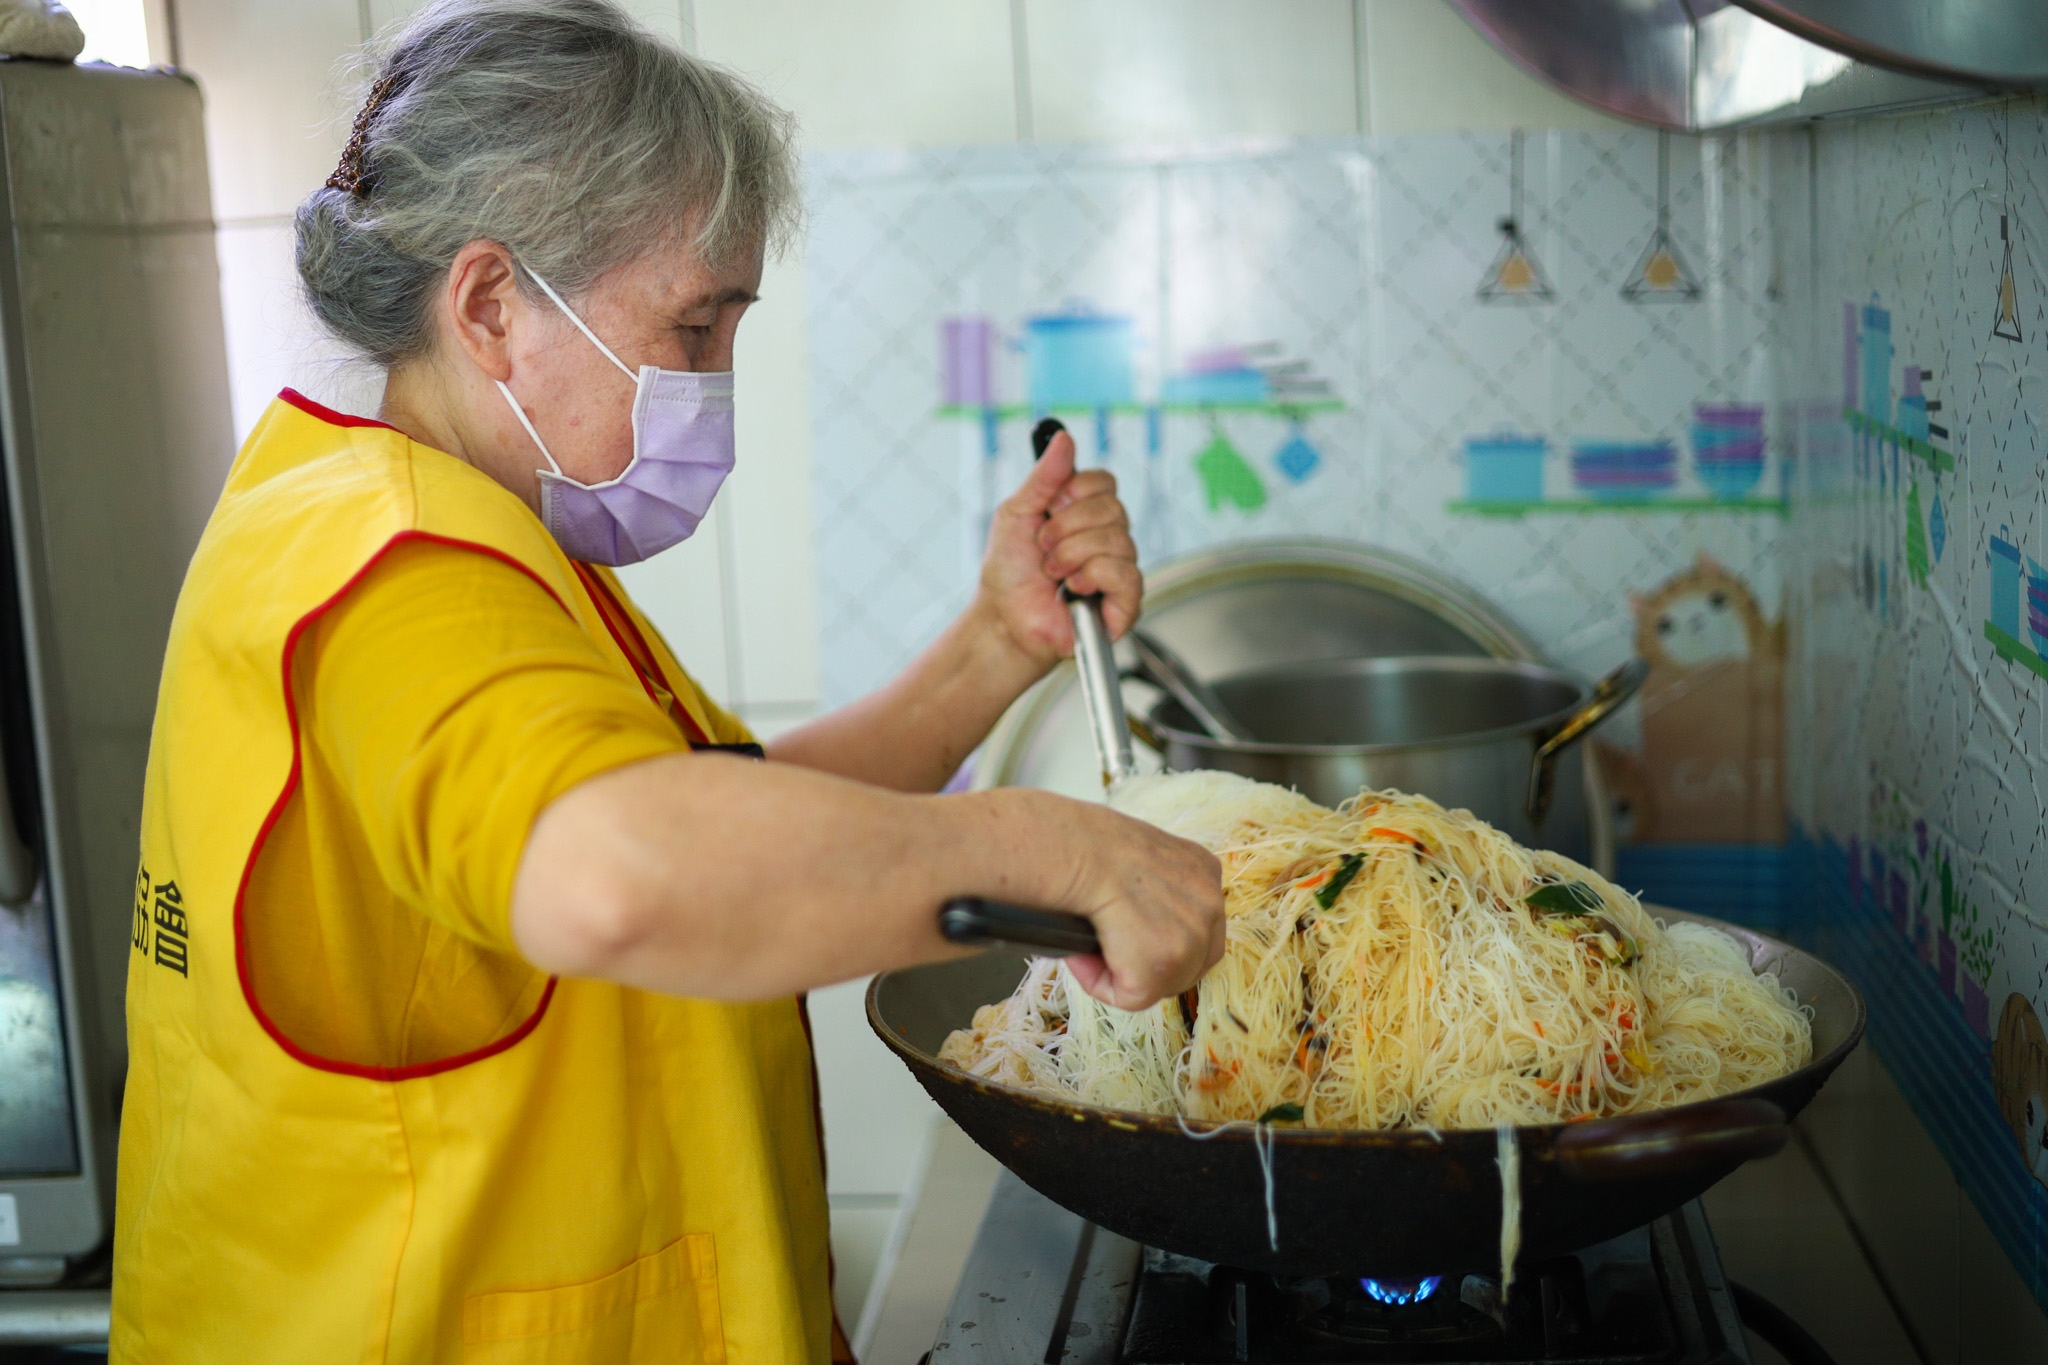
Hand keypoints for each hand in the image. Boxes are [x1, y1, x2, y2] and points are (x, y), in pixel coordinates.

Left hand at [977, 425, 1141, 667]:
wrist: (1003, 619)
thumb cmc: (1009, 572)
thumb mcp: (1016, 513)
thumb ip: (1044, 477)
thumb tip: (1063, 438)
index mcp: (1086, 512)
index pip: (1104, 481)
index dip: (1074, 492)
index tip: (1048, 509)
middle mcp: (1108, 536)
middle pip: (1112, 508)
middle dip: (1065, 528)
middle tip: (1043, 549)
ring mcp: (1119, 568)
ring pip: (1117, 540)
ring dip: (1072, 556)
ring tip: (1053, 574)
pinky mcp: (1125, 602)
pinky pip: (1127, 574)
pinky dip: (1093, 577)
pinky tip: (1074, 590)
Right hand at [1049, 801, 1225, 1010]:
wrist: (1084, 852)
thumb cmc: (1093, 842)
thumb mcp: (1142, 853)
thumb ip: (1152, 888)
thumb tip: (1129, 924)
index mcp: (1205, 872)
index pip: (1201, 923)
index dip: (1164, 935)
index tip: (1131, 932)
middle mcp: (1210, 905)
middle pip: (1195, 958)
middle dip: (1156, 963)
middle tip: (1114, 951)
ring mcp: (1192, 940)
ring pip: (1164, 981)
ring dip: (1129, 974)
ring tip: (1092, 951)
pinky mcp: (1161, 969)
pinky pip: (1132, 996)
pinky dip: (1102, 983)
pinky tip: (1083, 957)